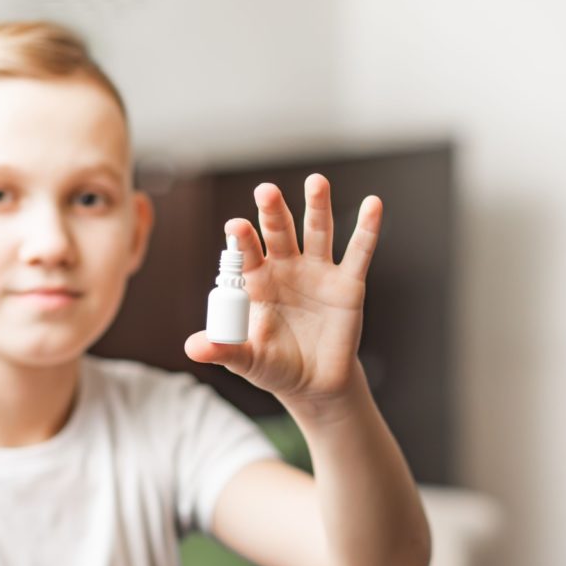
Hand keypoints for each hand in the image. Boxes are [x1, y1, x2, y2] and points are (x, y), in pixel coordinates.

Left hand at [185, 173, 382, 403]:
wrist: (313, 383)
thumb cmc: (274, 366)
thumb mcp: (246, 360)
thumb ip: (223, 349)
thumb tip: (192, 348)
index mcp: (256, 282)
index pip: (246, 255)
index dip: (242, 241)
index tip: (235, 226)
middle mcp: (285, 268)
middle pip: (278, 233)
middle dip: (273, 212)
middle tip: (266, 191)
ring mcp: (317, 272)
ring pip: (317, 232)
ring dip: (317, 206)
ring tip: (316, 181)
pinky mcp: (348, 284)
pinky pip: (358, 253)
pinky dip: (367, 229)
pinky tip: (373, 204)